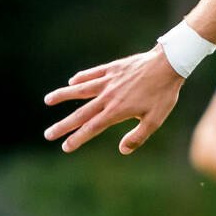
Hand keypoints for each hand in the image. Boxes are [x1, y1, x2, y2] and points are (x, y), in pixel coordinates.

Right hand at [43, 47, 185, 153]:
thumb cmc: (163, 94)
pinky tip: (72, 81)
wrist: (168, 65)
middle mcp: (107, 97)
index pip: (91, 128)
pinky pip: (92, 74)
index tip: (64, 147)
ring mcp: (108, 81)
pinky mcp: (112, 68)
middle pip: (81, 114)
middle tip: (48, 134)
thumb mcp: (155, 120)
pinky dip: (81, 78)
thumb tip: (123, 150)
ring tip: (47, 100)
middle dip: (63, 126)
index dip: (77, 139)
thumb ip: (138, 136)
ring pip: (79, 90)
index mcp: (117, 111)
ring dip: (62, 95)